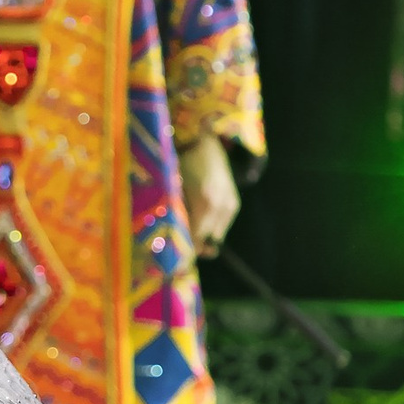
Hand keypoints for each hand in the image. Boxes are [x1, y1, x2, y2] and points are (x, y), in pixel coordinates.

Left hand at [181, 134, 239, 257]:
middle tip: (178, 253)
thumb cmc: (183, 162)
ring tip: (188, 233)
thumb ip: (176, 212)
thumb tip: (170, 239)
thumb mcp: (175, 187)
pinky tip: (199, 219)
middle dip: (193, 247)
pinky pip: (222, 225)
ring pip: (216, 235)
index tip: (174, 263)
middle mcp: (221, 206)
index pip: (195, 238)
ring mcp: (230, 204)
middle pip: (208, 240)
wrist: (205, 141)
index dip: (184, 252)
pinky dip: (210, 227)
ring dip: (202, 237)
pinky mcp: (234, 202)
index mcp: (205, 203)